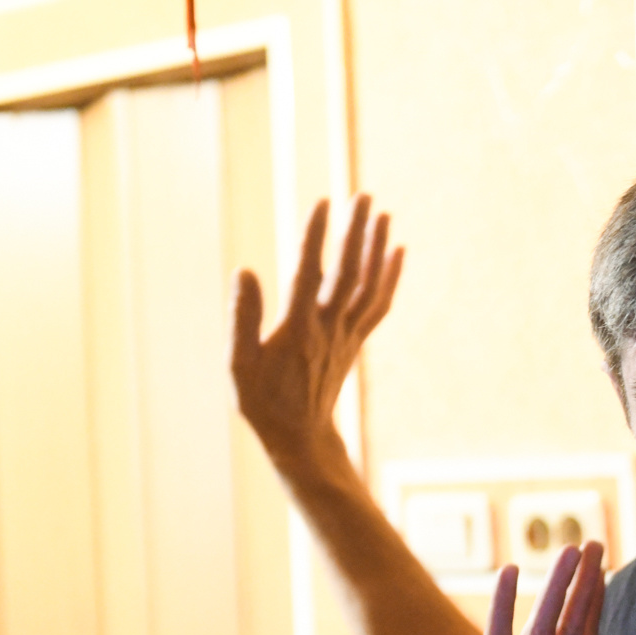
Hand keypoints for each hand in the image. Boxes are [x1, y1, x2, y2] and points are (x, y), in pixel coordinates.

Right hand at [230, 194, 401, 460]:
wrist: (301, 438)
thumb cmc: (263, 402)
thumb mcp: (239, 365)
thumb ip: (242, 318)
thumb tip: (244, 271)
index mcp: (299, 328)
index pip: (309, 273)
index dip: (316, 237)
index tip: (323, 202)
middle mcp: (330, 327)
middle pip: (349, 272)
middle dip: (356, 232)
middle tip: (363, 194)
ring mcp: (347, 334)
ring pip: (368, 285)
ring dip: (377, 248)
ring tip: (382, 212)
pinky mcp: (355, 342)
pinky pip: (378, 305)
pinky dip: (390, 277)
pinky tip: (397, 251)